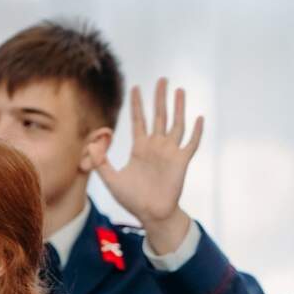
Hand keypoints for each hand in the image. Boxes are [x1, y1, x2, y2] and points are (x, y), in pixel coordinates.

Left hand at [89, 78, 202, 251]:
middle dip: (159, 98)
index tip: (136, 87)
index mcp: (140, 148)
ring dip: (178, 108)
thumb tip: (93, 143)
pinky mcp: (181, 162)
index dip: (137, 104)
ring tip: (179, 90)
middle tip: (162, 79)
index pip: (139, 120)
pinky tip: (199, 118)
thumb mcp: (111, 179)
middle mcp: (156, 146)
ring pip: (176, 124)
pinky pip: (190, 143)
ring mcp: (170, 152)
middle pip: (159, 116)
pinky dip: (196, 131)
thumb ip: (101, 161)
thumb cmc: (132, 199)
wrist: (151, 214)